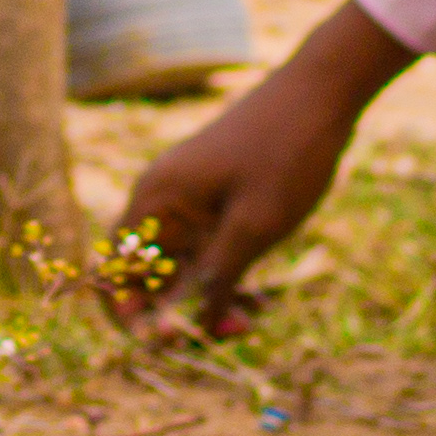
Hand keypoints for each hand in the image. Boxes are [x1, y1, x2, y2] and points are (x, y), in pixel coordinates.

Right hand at [105, 0, 411, 337]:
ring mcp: (190, 200)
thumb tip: (181, 331)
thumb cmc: (286, 153)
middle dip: (178, 315)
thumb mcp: (253, 228)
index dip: (130, 314)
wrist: (323, 94)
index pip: (113, 270)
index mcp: (157, 199)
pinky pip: (205, 254)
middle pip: (147, 276)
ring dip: (207, 301)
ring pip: (181, 270)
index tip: (171, 342)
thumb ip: (214, 282)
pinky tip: (257, 303)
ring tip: (251, 322)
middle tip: (228, 335)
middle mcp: (163, 200)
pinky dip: (224, 280)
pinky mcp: (215, 203)